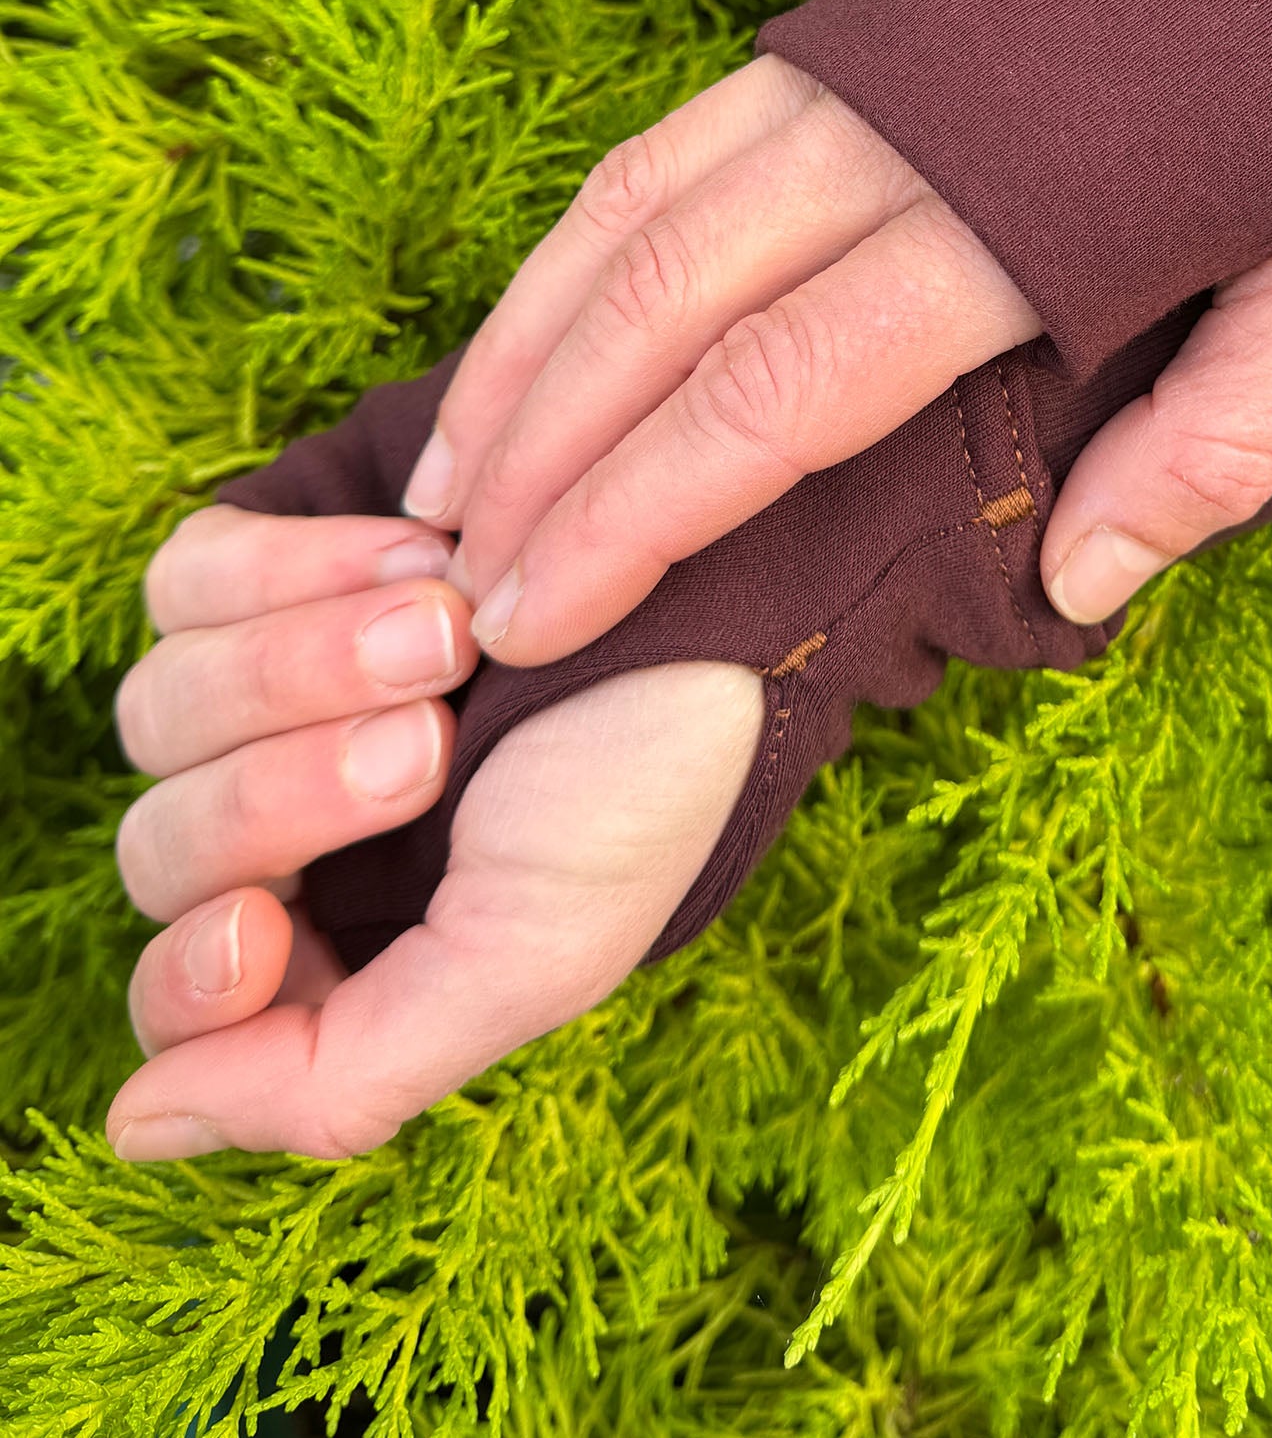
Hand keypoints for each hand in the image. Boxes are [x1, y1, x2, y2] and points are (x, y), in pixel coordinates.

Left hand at [107, 505, 759, 1159]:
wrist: (723, 582)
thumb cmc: (650, 781)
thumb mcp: (527, 960)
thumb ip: (338, 1076)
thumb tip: (137, 1127)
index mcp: (343, 940)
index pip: (177, 997)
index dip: (191, 971)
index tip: (261, 925)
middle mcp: (288, 818)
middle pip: (163, 844)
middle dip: (287, 794)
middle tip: (429, 739)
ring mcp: (270, 681)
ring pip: (162, 710)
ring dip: (301, 668)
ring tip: (447, 626)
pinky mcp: (275, 558)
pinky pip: (187, 581)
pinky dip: (288, 571)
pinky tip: (418, 556)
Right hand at [408, 55, 1271, 662]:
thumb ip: (1219, 434)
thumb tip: (1074, 589)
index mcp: (1018, 218)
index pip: (770, 398)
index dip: (640, 523)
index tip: (541, 623)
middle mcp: (895, 132)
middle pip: (658, 312)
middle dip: (542, 461)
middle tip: (452, 593)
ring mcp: (857, 61)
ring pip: (633, 215)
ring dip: (527, 348)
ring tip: (451, 471)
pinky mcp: (855, 16)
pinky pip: (672, 144)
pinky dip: (581, 243)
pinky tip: (550, 315)